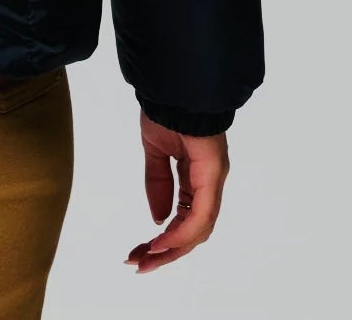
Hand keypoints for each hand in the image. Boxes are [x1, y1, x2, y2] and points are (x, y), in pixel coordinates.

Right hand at [125, 112, 228, 273]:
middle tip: (138, 265)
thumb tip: (157, 218)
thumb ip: (158, 183)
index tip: (139, 250)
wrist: (173, 87)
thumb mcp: (155, 152)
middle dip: (165, 252)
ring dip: (171, 248)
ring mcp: (213, 180)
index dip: (164, 237)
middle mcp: (208, 184)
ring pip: (198, 229)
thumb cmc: (166, 110)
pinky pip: (200, 215)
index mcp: (196, 177)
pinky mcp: (212, 176)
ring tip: (145, 259)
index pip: (183, 217)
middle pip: (192, 231)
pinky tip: (161, 241)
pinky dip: (181, 232)